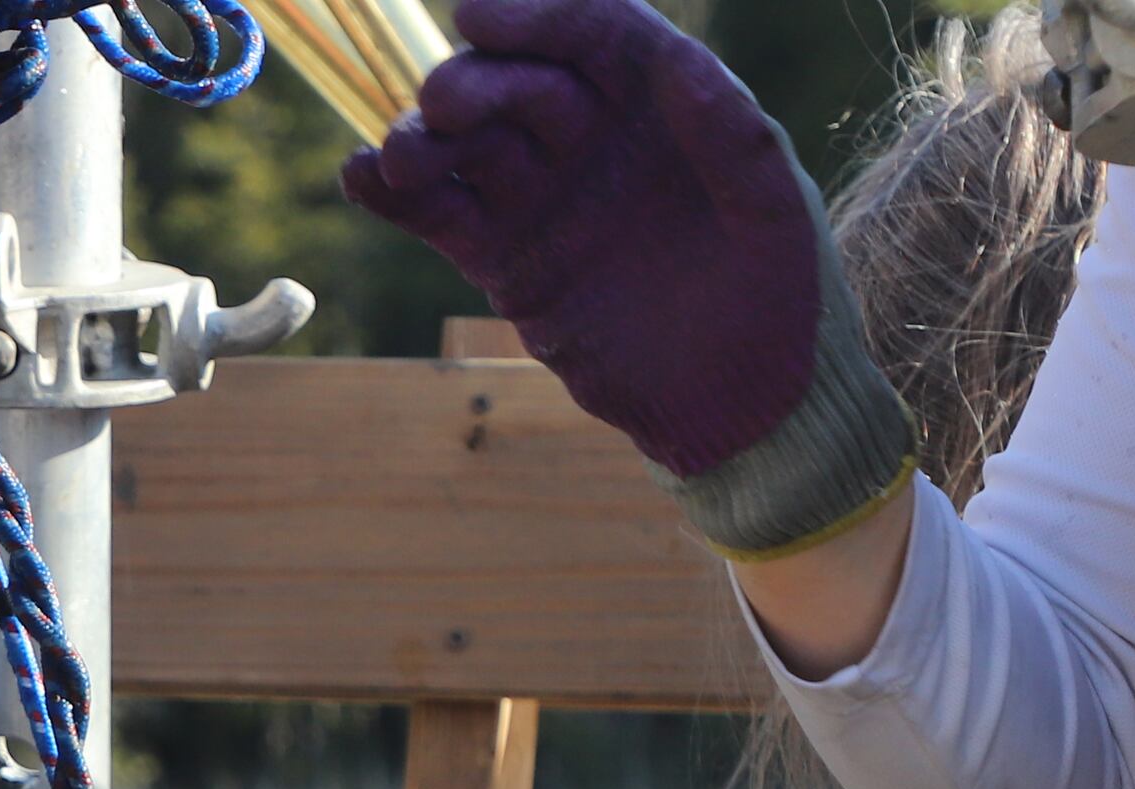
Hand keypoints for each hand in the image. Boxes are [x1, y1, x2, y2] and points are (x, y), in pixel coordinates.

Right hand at [342, 0, 823, 487]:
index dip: (538, 18)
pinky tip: (359, 180)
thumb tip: (678, 62)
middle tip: (441, 108)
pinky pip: (442, 215)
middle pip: (521, 84)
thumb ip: (729, 134)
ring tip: (396, 161)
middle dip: (475, 86)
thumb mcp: (772, 210)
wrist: (739, 403)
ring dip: (424, 141)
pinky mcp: (507, 260)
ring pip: (470, 146)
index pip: (594, 35)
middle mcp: (596, 137)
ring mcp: (545, 197)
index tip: (477, 16)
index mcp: (664, 103)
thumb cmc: (774, 296)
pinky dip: (395, 198)